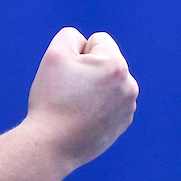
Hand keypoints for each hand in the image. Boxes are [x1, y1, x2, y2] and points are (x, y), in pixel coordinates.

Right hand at [26, 28, 138, 166]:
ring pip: (107, 83)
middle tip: (70, 92)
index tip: (69, 74)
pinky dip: (97, 106)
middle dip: (88, 70)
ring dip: (94, 87)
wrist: (52, 145)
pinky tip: (82, 119)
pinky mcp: (123, 123)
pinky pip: (109, 102)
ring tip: (76, 106)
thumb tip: (85, 45)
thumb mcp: (54, 55)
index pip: (98, 40)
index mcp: (116, 65)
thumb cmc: (51, 98)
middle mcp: (129, 85)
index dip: (77, 53)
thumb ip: (71, 36)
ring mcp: (128, 106)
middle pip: (104, 62)